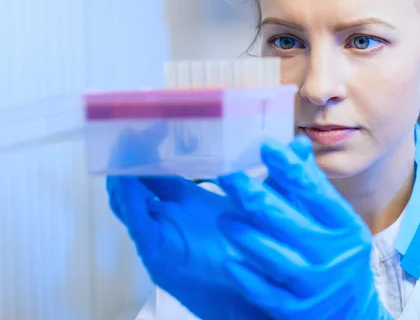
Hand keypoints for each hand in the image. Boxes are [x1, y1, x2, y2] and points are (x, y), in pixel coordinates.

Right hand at [106, 129, 268, 319]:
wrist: (260, 299)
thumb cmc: (260, 254)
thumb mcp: (269, 210)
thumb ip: (279, 178)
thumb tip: (300, 147)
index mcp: (190, 203)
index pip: (161, 170)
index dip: (153, 146)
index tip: (152, 118)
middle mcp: (171, 217)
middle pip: (138, 183)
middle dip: (130, 156)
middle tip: (128, 126)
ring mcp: (162, 236)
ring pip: (129, 202)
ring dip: (122, 175)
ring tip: (120, 148)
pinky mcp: (159, 255)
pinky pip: (138, 226)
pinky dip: (128, 203)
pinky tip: (125, 183)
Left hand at [216, 136, 392, 319]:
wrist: (352, 312)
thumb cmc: (338, 253)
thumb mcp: (335, 219)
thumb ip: (312, 184)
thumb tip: (296, 144)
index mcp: (345, 226)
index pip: (315, 192)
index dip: (289, 168)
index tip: (266, 146)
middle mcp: (333, 254)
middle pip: (289, 222)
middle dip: (255, 198)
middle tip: (229, 179)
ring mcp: (315, 285)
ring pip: (275, 256)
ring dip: (245, 235)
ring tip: (225, 218)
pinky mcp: (297, 310)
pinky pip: (266, 292)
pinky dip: (247, 276)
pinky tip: (230, 261)